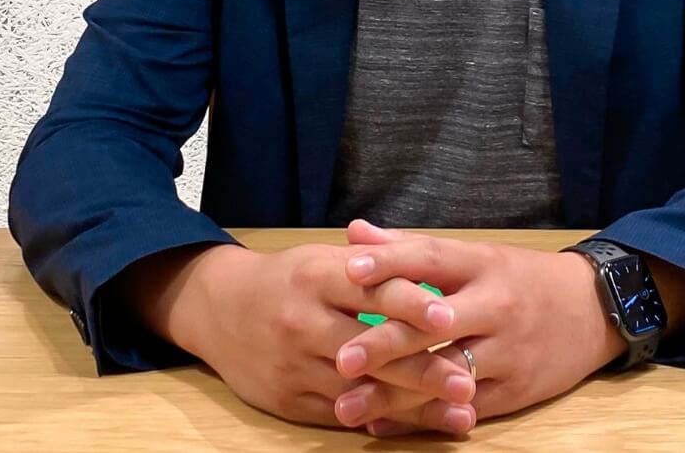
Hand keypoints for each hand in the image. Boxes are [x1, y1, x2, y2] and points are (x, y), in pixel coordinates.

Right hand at [122, 242, 477, 433]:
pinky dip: (383, 420)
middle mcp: (303, 321)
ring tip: (459, 412)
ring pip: (361, 390)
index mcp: (316, 277)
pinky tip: (417, 424)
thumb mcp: (322, 261)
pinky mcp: (288, 400)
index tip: (450, 316)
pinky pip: (343, 413)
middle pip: (371, 349)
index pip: (371, 290)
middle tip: (468, 382)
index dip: (411, 304)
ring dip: (414, 405)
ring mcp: (294, 365)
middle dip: (423, 369)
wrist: (216, 309)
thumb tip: (434, 279)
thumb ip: (374, 269)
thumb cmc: (286, 280)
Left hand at [333, 220, 618, 433]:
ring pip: (446, 375)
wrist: (595, 309)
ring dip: (396, 394)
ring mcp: (507, 352)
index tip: (350, 271)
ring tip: (348, 406)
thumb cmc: (519, 278)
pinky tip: (384, 425)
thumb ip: (410, 247)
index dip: (391, 263)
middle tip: (341, 359)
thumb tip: (354, 232)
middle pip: (434, 325)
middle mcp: (494, 306)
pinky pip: (465, 407)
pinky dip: (424, 418)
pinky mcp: (516, 390)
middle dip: (386, 343)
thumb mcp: (473, 256)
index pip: (432, 258)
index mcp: (481, 265)